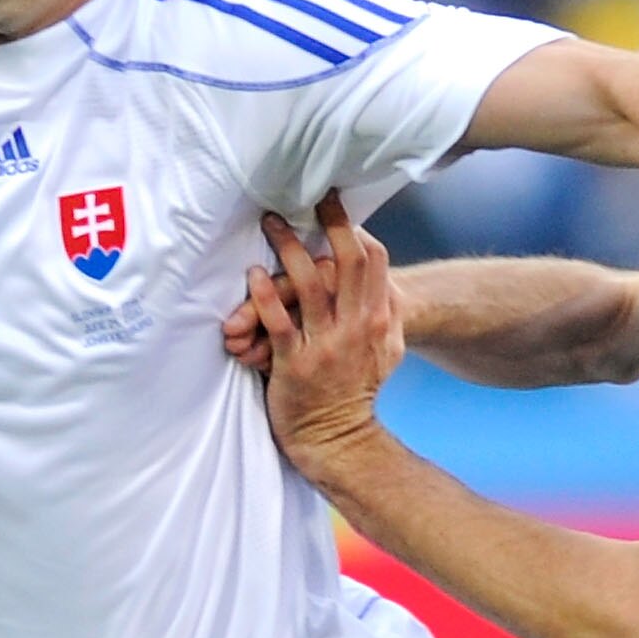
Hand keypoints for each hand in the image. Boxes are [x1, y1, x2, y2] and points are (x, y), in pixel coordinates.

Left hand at [241, 194, 403, 478]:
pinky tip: (253, 275)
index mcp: (379, 319)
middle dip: (328, 225)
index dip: (354, 229)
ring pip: (309, 285)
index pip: (374, 261)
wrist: (339, 437)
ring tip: (271, 224)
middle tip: (305, 200)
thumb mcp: (386, 350)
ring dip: (289, 249)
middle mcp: (357, 326)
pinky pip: (280, 323)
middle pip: (347, 263)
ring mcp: (327, 345)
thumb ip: (385, 315)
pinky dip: (265, 296)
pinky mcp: (297, 364)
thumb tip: (384, 280)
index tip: (333, 204)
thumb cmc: (356, 388)